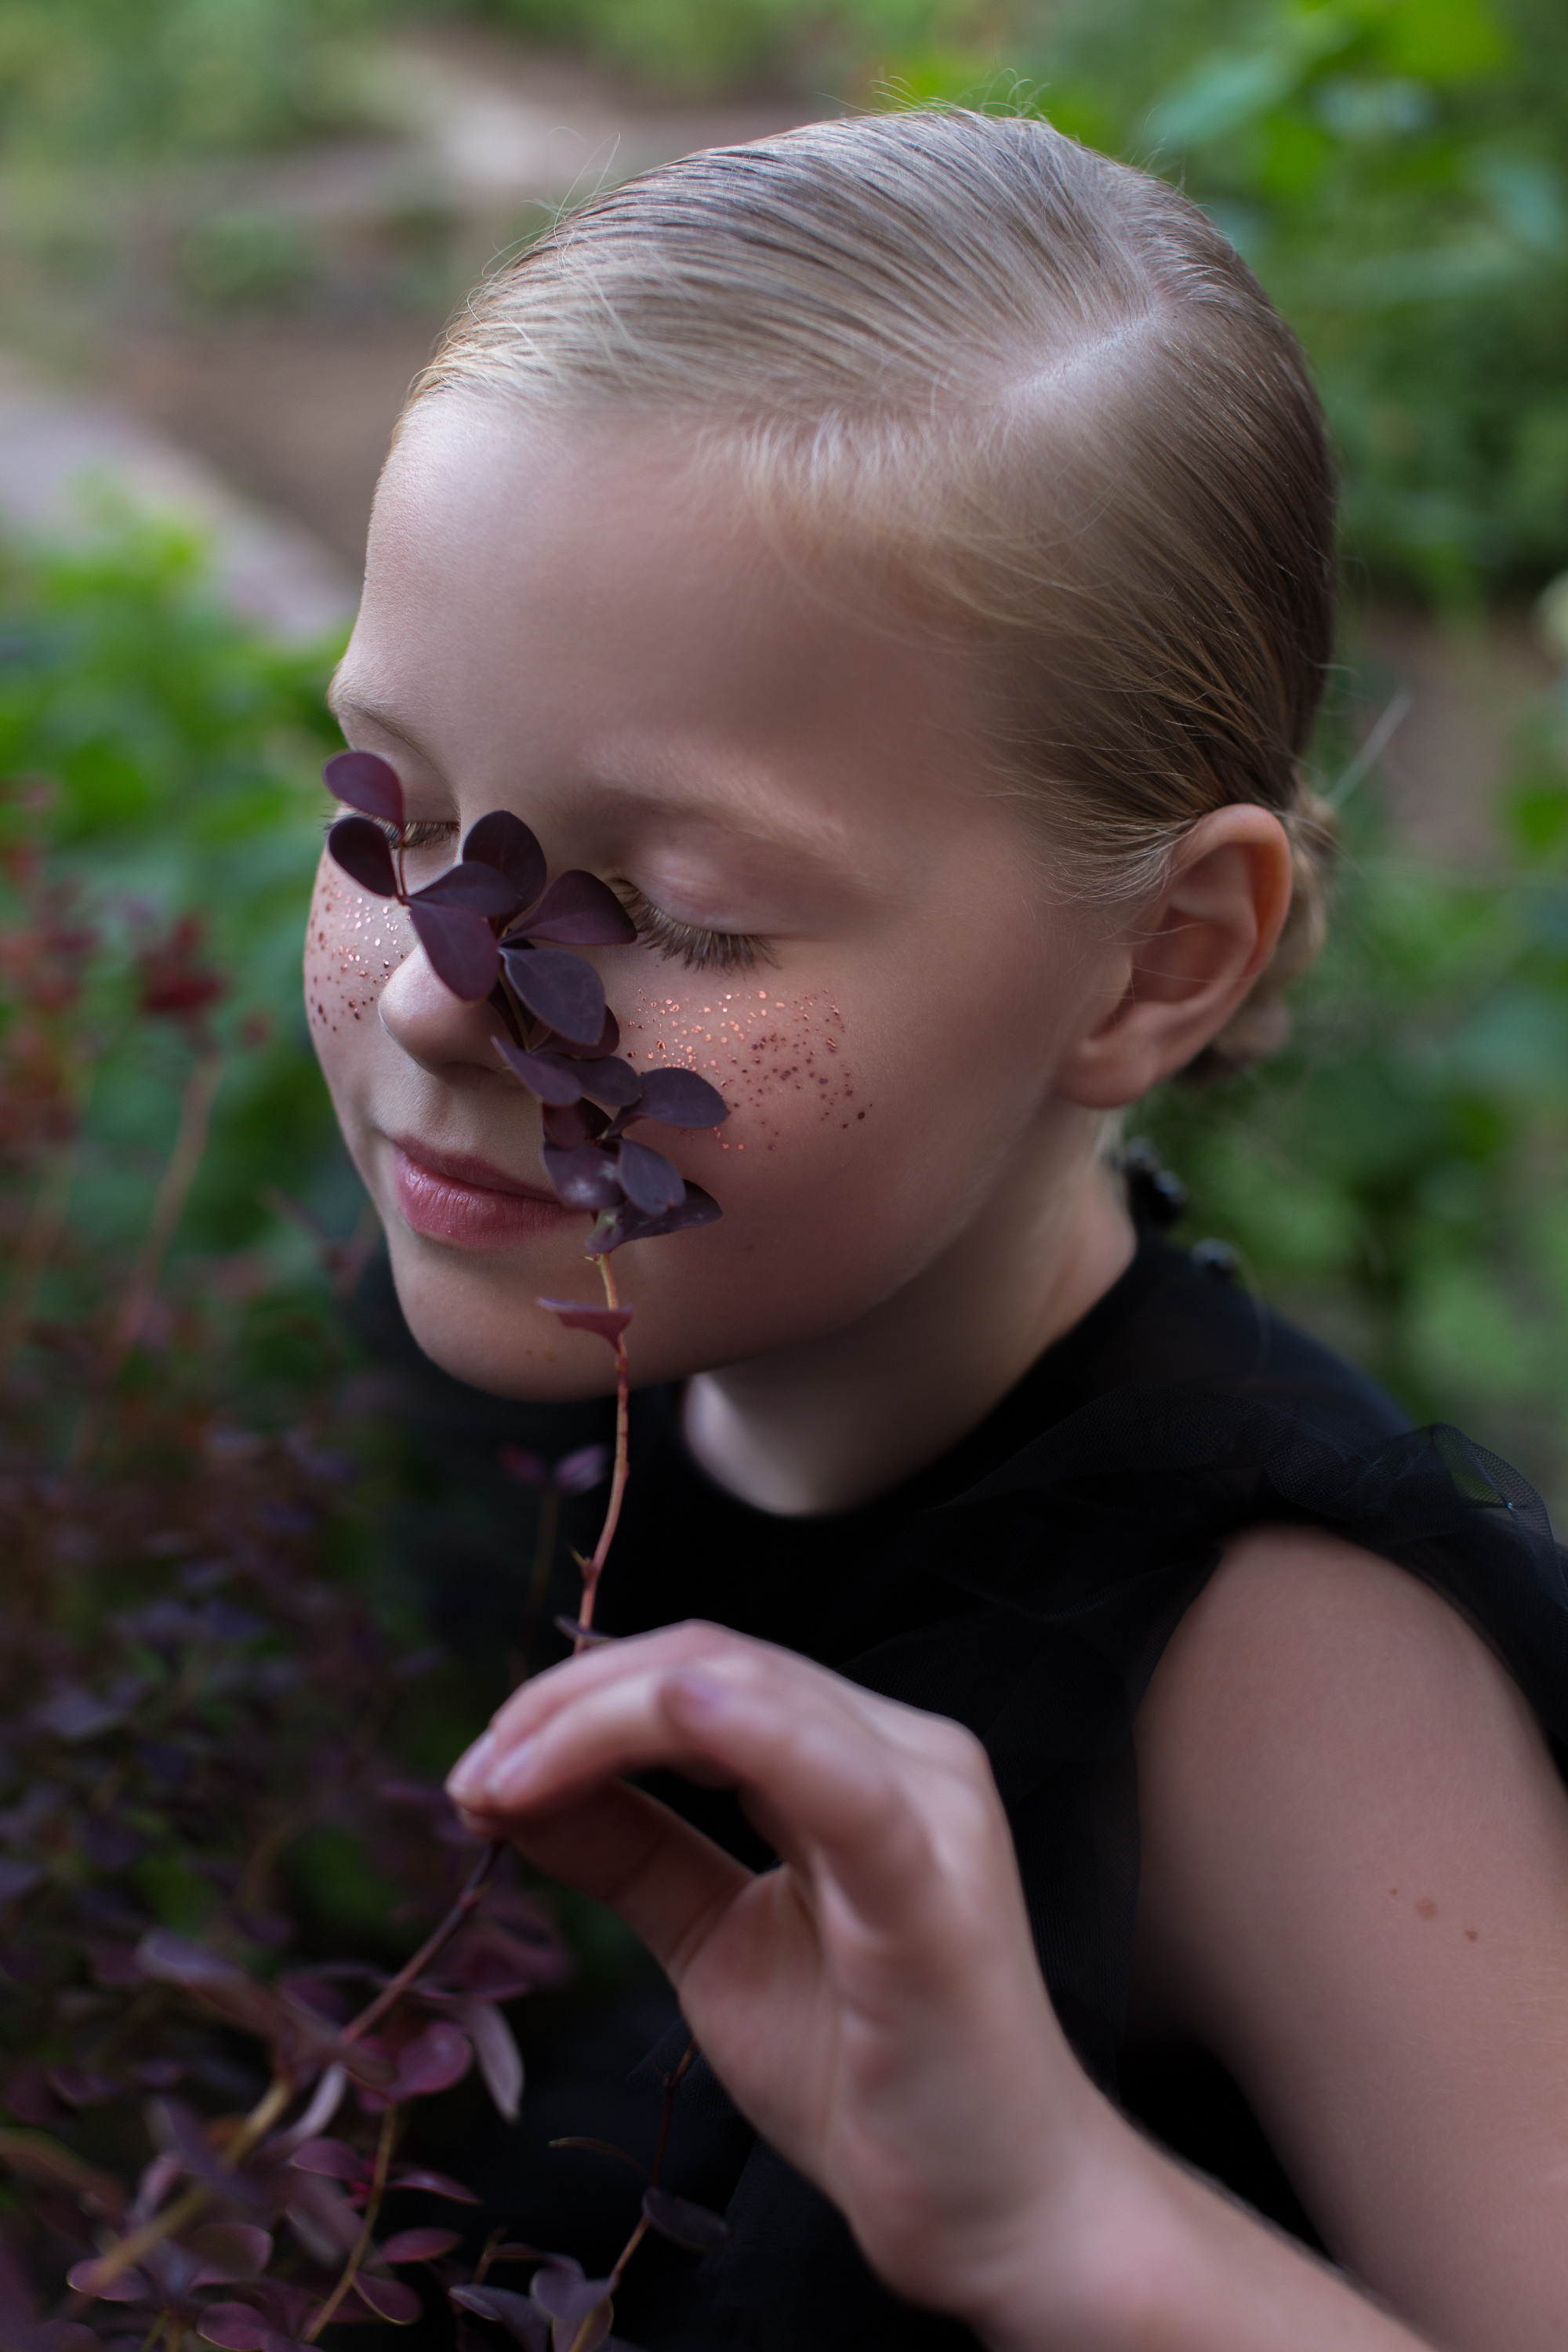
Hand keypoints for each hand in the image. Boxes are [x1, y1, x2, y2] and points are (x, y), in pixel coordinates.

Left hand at [444, 1622, 1106, 2331]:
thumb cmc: (866, 2073)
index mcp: (860, 1755)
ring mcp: (929, 1809)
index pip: (702, 1671)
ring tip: (503, 1785)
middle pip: (715, 1663)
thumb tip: (509, 1783)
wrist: (995, 2210)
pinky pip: (840, 1785)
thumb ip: (632, 1849)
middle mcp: (906, 1752)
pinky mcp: (931, 1888)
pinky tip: (671, 1714)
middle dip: (568, 1704)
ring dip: (602, 1721)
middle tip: (471, 1778)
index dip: (575, 1699)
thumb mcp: (716, 1941)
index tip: (476, 1774)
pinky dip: (748, 1731)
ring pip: (754, 1693)